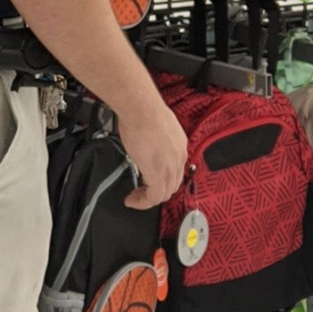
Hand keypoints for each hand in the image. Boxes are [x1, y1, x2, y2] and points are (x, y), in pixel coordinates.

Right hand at [117, 96, 189, 210]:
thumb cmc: (143, 109)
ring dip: (149, 198)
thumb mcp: (154, 124)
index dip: (164, 178)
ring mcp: (170, 167)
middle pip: (173, 185)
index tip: (150, 179)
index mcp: (180, 144)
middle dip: (157, 191)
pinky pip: (153, 198)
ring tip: (136, 197)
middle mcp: (179, 157)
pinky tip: (132, 200)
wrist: (141, 109)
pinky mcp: (157, 174)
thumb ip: (153, 136)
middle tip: (142, 192)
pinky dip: (142, 202)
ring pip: (164, 193)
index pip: (176, 169)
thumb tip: (143, 139)